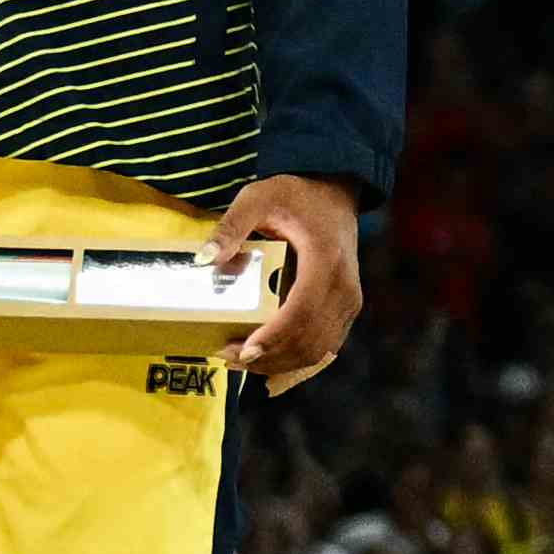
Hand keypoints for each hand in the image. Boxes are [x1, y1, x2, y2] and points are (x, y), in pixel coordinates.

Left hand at [216, 176, 367, 390]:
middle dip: (268, 358)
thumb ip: (231, 226)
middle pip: (309, 340)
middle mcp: (344, 287)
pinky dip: (295, 357)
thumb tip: (203, 259)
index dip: (273, 338)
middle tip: (228, 356)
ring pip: (317, 350)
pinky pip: (324, 345)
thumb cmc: (297, 193)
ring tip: (241, 359)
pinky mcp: (347, 308)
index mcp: (325, 260)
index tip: (242, 350)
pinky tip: (267, 356)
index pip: (301, 312)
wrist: (335, 190)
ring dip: (280, 362)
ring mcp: (350, 301)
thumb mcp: (258, 198)